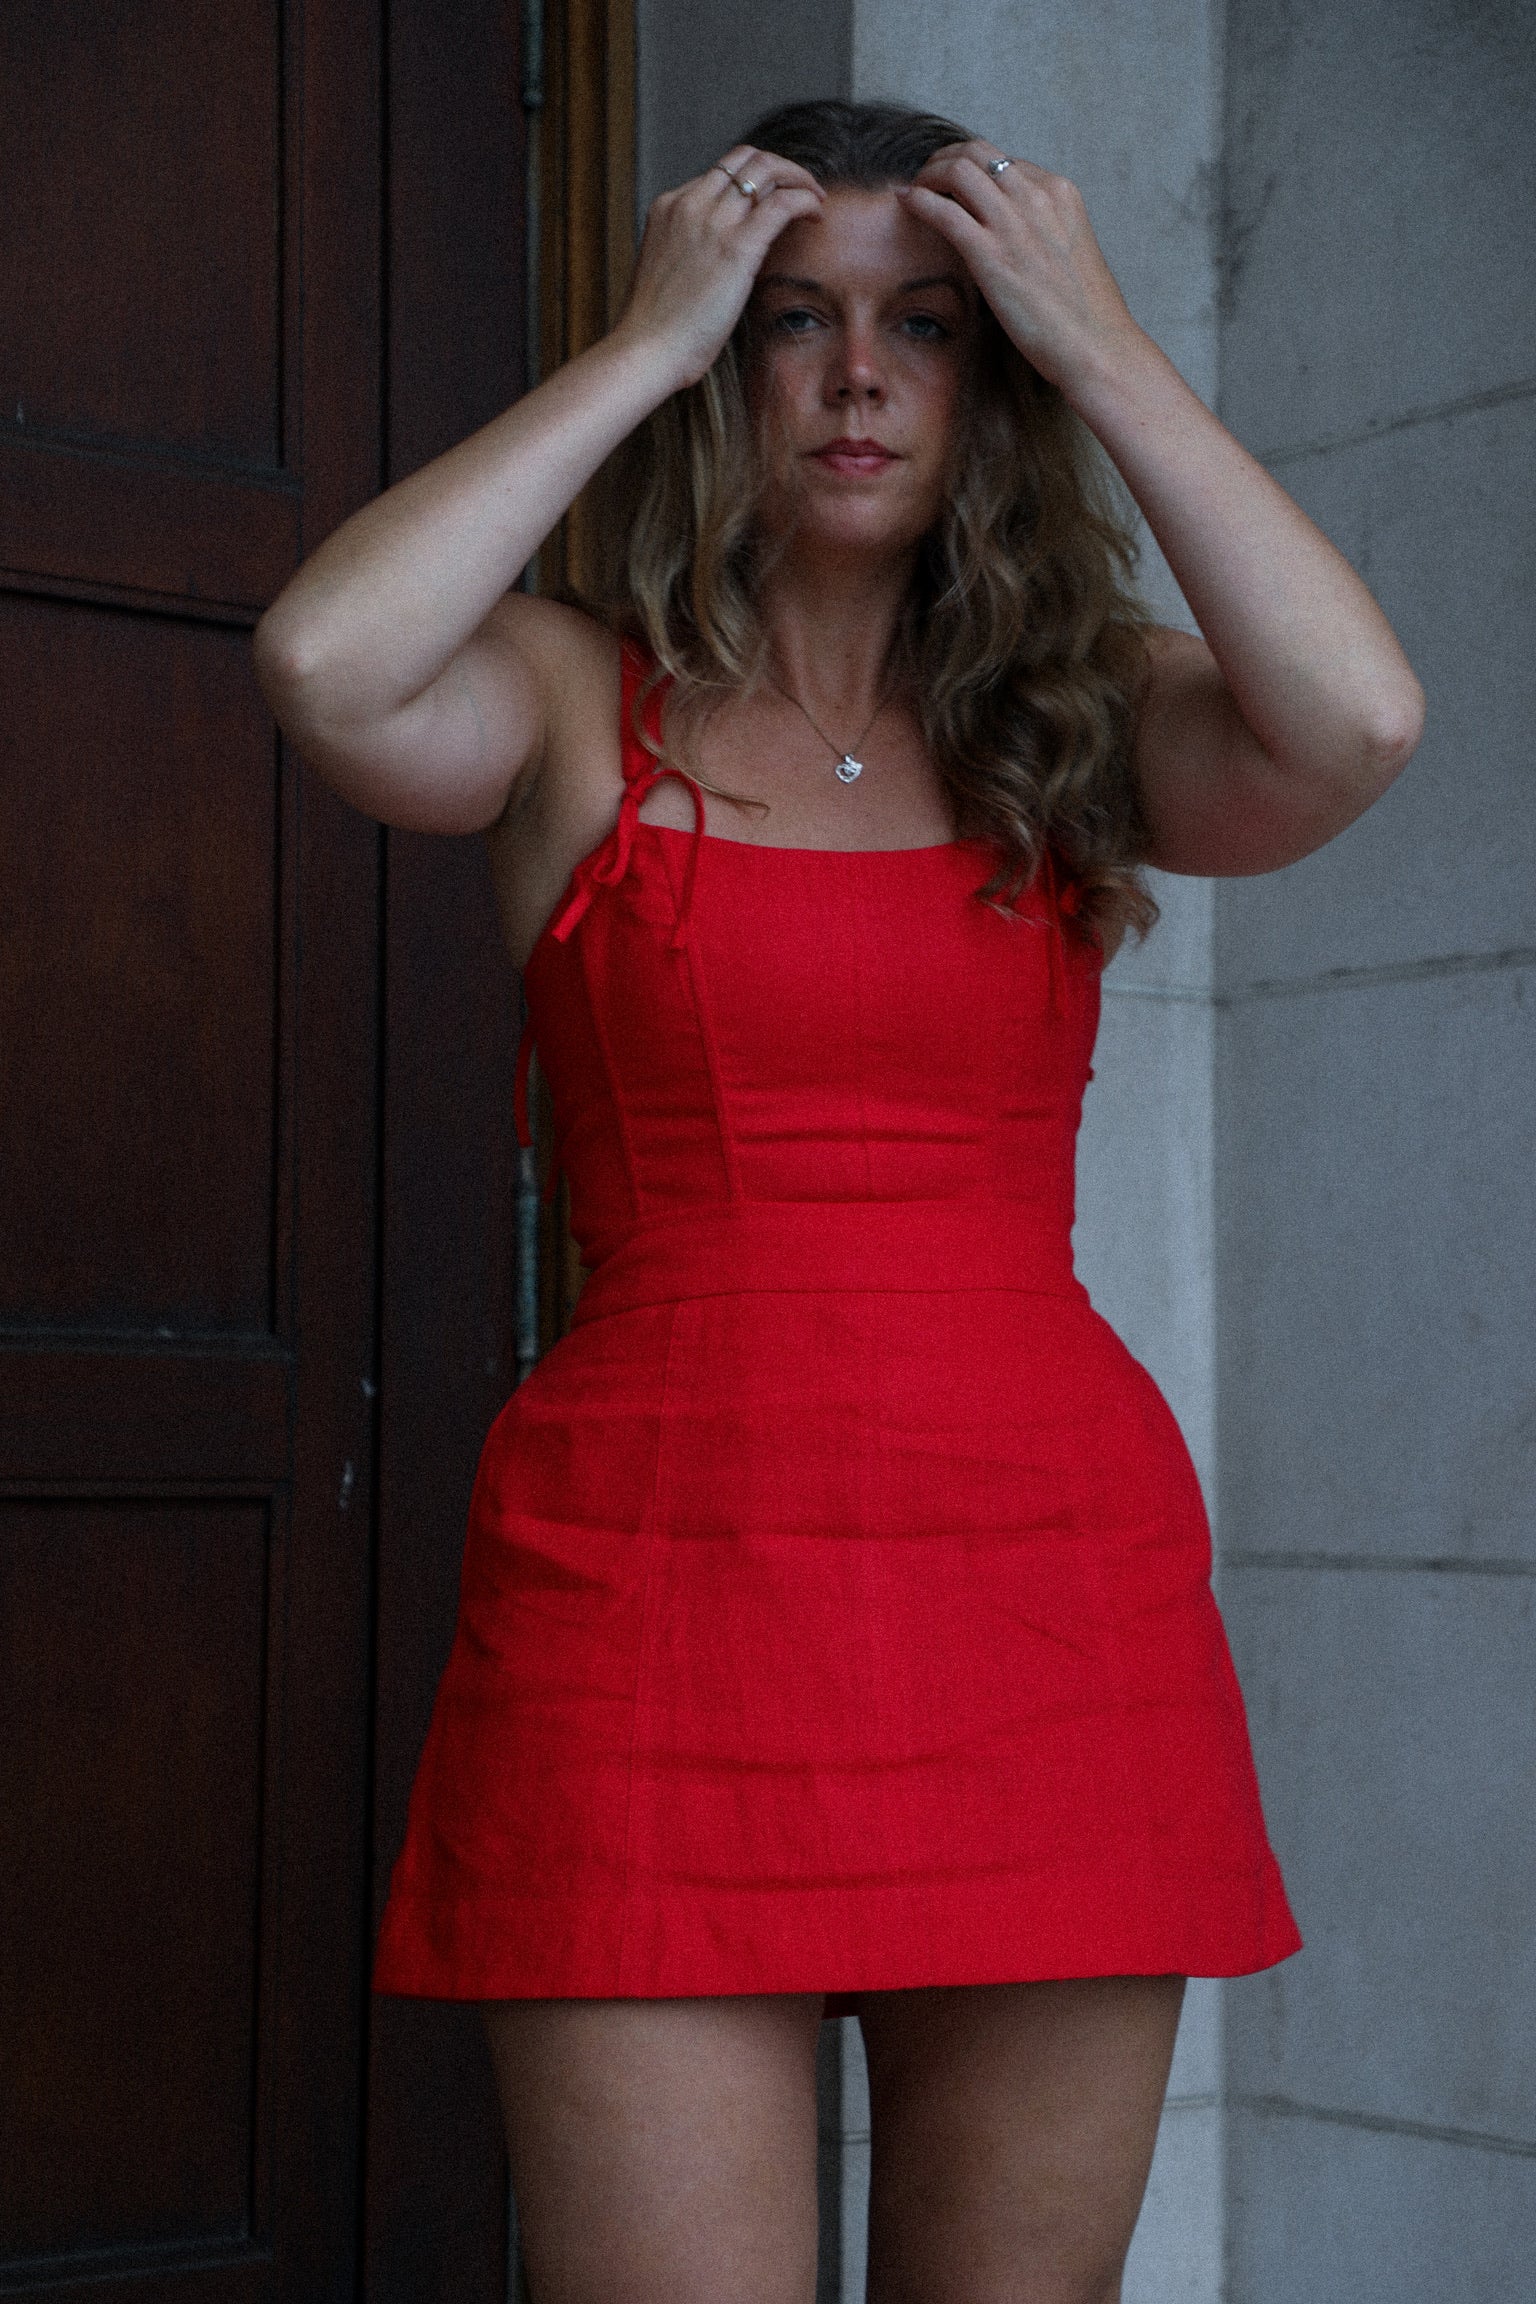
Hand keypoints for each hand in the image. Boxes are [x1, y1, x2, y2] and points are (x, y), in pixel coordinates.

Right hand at [614, 146, 825, 390]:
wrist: (647, 350)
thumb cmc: (657, 329)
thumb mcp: (668, 273)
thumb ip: (689, 251)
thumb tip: (720, 258)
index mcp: (669, 207)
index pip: (720, 174)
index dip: (753, 182)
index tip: (772, 201)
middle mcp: (690, 203)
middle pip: (745, 158)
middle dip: (780, 168)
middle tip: (802, 189)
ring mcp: (712, 221)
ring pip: (767, 170)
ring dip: (798, 179)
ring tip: (815, 200)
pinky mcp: (737, 246)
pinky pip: (783, 203)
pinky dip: (805, 200)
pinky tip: (817, 214)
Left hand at [896, 143, 1139, 394]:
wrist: (1095, 347)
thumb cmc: (1086, 317)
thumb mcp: (1071, 255)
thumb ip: (1046, 234)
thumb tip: (1022, 242)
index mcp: (1060, 193)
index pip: (1006, 162)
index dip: (975, 169)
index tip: (956, 186)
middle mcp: (1037, 197)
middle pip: (978, 153)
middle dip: (946, 159)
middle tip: (927, 177)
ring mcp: (1013, 223)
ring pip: (958, 170)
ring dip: (928, 174)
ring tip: (915, 189)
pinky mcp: (991, 254)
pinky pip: (943, 211)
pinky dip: (919, 201)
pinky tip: (906, 203)